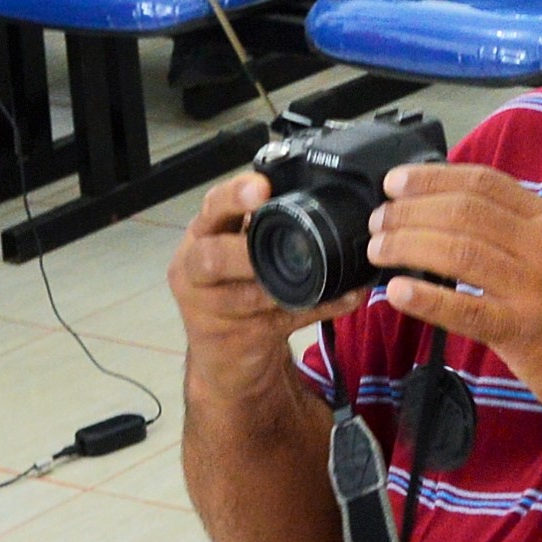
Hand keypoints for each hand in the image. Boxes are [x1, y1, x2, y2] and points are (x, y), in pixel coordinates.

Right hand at [168, 166, 373, 373]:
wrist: (225, 355)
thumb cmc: (236, 286)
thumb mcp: (239, 249)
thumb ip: (261, 222)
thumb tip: (320, 187)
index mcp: (202, 235)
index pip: (211, 208)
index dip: (233, 196)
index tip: (261, 186)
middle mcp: (195, 270)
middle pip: (210, 258)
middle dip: (244, 250)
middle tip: (278, 242)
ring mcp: (212, 310)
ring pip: (246, 296)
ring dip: (287, 285)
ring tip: (323, 275)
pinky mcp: (236, 339)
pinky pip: (282, 320)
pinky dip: (318, 307)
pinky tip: (345, 297)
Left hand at [359, 163, 541, 444]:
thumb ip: (520, 235)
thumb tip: (457, 218)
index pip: (485, 184)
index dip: (433, 178)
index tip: (395, 182)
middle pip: (465, 213)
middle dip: (411, 212)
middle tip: (378, 220)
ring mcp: (536, 290)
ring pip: (459, 252)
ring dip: (409, 246)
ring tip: (378, 249)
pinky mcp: (524, 332)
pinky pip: (466, 310)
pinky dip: (426, 298)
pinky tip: (396, 292)